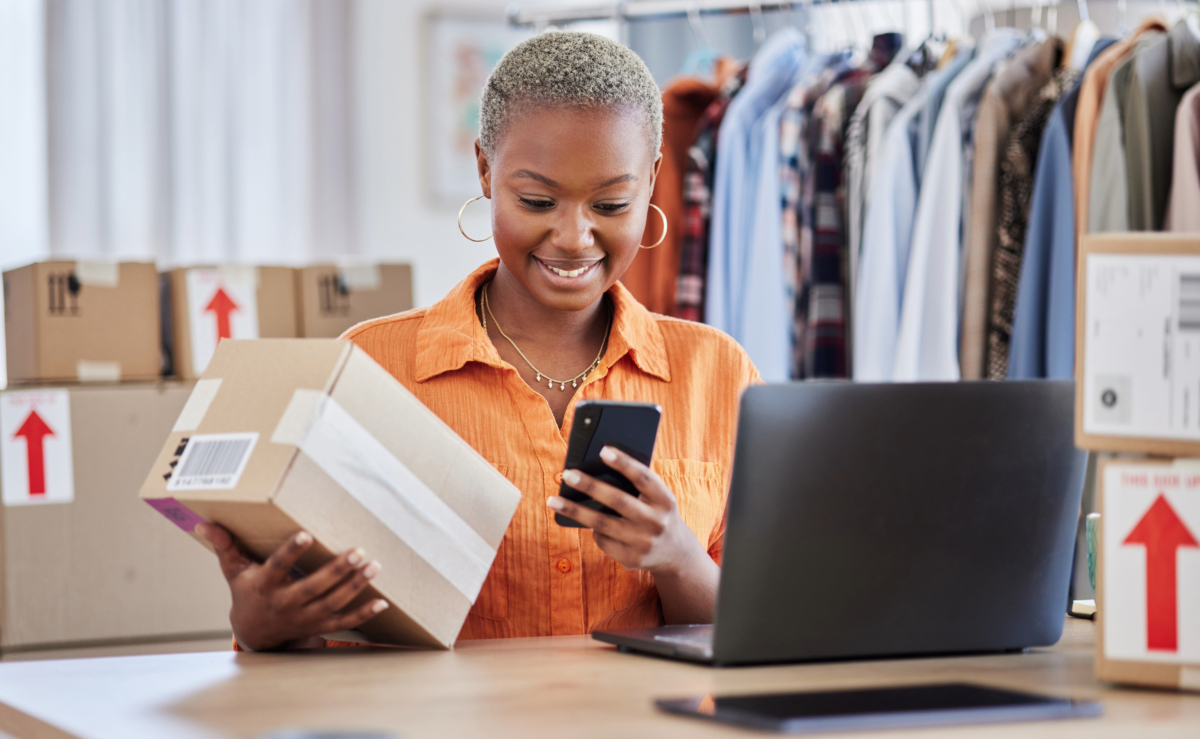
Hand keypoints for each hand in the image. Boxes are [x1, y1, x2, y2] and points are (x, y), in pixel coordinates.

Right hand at [198, 523, 388, 650]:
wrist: (255, 634)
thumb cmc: (246, 593)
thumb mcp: (233, 571)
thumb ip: (225, 546)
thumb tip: (204, 522)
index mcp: (265, 586)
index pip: (278, 567)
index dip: (291, 553)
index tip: (306, 534)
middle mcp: (286, 603)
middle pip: (313, 587)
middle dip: (336, 570)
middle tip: (357, 551)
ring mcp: (304, 617)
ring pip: (332, 603)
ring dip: (355, 586)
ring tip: (374, 566)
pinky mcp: (318, 626)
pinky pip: (344, 623)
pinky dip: (363, 614)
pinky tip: (382, 601)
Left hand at [548, 446, 707, 577]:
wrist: (675, 553)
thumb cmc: (657, 513)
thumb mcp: (657, 498)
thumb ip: (636, 485)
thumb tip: (595, 469)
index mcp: (665, 500)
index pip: (643, 478)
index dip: (624, 463)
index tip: (603, 449)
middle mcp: (656, 522)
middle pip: (618, 501)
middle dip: (590, 486)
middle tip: (567, 474)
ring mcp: (644, 543)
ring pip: (602, 524)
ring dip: (575, 510)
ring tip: (553, 500)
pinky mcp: (631, 559)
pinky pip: (603, 540)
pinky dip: (592, 529)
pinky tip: (583, 520)